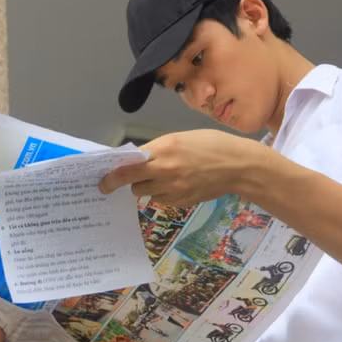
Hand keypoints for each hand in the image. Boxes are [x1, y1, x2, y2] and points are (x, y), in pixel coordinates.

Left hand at [100, 129, 260, 206]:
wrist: (239, 165)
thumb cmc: (211, 144)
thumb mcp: (179, 138)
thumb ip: (157, 150)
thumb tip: (135, 161)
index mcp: (164, 150)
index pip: (127, 168)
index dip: (112, 177)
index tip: (103, 183)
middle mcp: (166, 172)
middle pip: (133, 184)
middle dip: (131, 180)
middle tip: (135, 177)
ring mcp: (174, 190)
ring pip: (146, 193)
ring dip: (147, 187)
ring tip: (164, 176)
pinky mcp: (183, 202)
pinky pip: (163, 200)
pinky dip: (163, 194)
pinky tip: (179, 184)